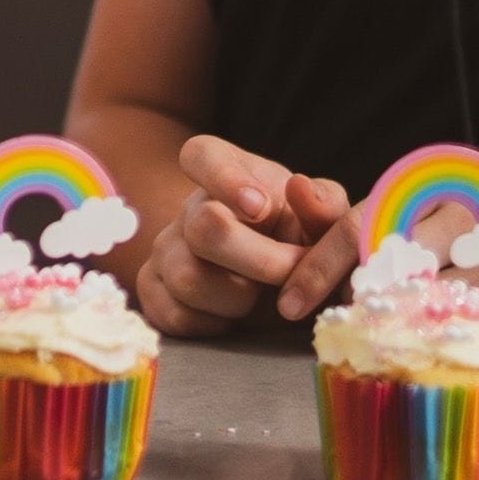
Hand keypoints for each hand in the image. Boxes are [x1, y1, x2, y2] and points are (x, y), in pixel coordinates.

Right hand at [134, 134, 348, 337]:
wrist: (273, 283)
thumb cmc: (298, 239)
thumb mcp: (323, 219)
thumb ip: (324, 204)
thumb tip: (301, 188)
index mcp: (225, 173)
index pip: (201, 155)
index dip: (225, 178)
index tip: (261, 206)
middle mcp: (188, 208)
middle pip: (204, 228)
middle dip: (259, 261)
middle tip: (291, 273)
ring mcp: (165, 250)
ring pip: (188, 278)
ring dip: (238, 299)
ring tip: (260, 297)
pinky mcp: (154, 292)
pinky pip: (174, 315)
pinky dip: (213, 324)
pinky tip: (233, 317)